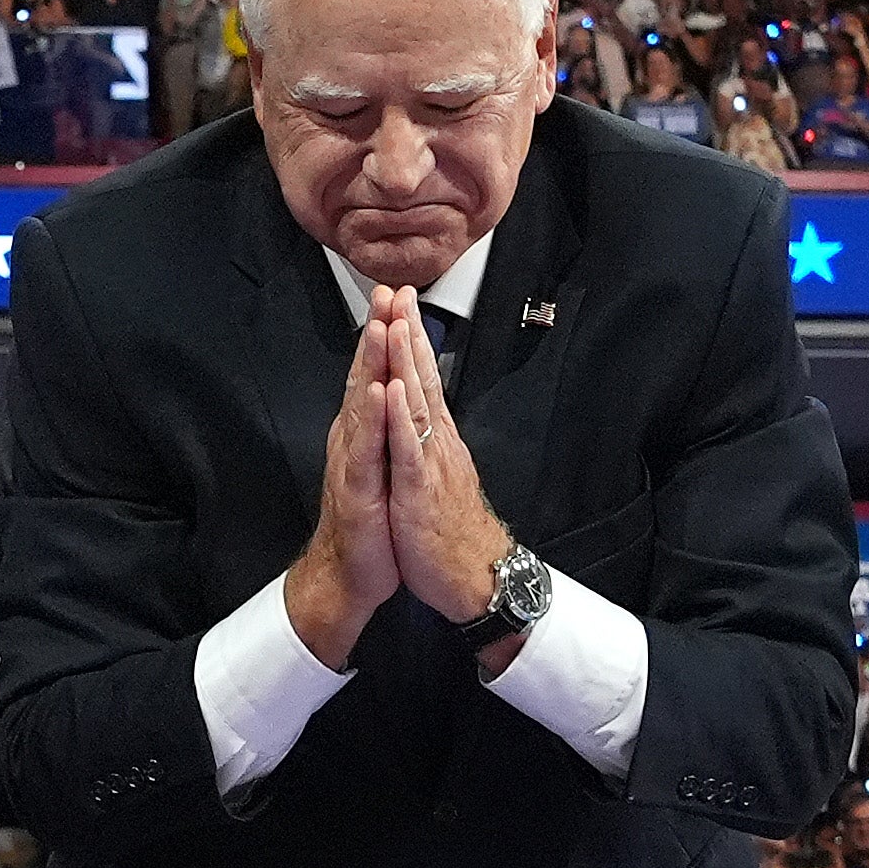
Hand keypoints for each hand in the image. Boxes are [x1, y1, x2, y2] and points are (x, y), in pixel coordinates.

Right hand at [281, 327, 399, 664]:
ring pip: (362, 402)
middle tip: (386, 291)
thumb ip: (383, 430)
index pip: (375, 374)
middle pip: (366, 375)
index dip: (384, 335)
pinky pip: (365, 447)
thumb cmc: (369, 523)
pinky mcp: (356, 488)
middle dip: (377, 332)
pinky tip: (378, 392)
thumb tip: (392, 395)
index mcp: (363, 431)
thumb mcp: (382, 467)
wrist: (349, 574)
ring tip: (380, 326)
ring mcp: (352, 461)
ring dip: (371, 363)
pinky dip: (372, 418)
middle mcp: (353, 438)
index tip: (396, 296)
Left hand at [370, 306, 514, 632]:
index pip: (420, 378)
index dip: (408, 339)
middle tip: (397, 292)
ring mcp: (431, 463)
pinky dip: (402, 420)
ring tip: (394, 324)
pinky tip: (394, 393)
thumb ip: (427, 440)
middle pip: (420, 378)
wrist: (473, 575)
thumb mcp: (436, 474)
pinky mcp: (423, 491)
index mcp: (435, 438)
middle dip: (406, 333)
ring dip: (404, 363)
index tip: (398, 302)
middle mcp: (437, 441)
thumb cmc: (451, 528)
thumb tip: (418, 410)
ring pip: (417, 403)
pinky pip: (411, 450)